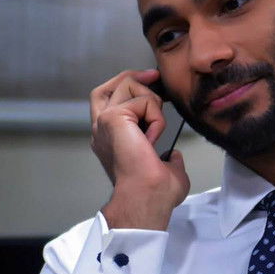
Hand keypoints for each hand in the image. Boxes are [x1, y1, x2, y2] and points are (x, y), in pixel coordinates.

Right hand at [89, 69, 190, 229]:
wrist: (147, 197)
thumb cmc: (154, 194)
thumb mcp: (165, 170)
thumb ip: (167, 159)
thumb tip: (173, 156)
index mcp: (110, 140)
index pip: (109, 102)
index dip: (128, 87)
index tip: (153, 85)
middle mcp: (102, 129)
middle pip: (108, 86)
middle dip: (132, 76)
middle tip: (155, 77)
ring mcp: (104, 122)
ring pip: (128, 85)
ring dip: (152, 103)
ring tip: (155, 130)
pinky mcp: (113, 118)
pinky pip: (143, 100)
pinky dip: (157, 117)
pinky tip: (153, 138)